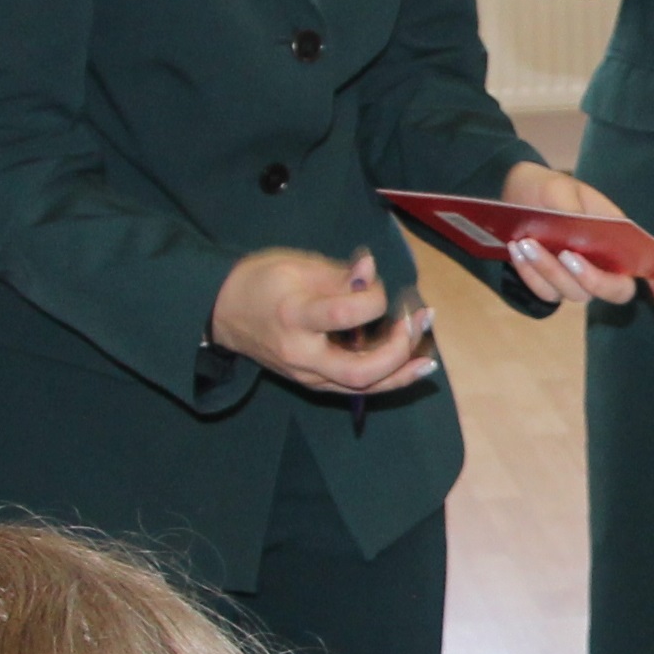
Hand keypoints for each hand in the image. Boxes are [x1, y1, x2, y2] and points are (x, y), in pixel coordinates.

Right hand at [212, 249, 439, 395]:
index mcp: (295, 316)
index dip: (373, 298)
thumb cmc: (261, 281)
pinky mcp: (315, 383)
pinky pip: (356, 388)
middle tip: (416, 322)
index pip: (344, 315)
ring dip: (401, 371)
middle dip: (397, 350)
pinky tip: (412, 367)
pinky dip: (388, 378)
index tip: (373, 281)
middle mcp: (302, 354)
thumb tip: (372, 271)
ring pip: (362, 387)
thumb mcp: (297, 265)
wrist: (224, 313)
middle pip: (358, 370)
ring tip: (428, 355)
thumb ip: (339, 274)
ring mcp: (308, 375)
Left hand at [495, 161, 653, 312]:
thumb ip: (575, 213)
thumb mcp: (562, 191)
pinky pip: (546, 293)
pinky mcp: (552, 286)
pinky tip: (517, 249)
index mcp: (618, 239)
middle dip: (592, 278)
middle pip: (614, 291)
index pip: (647, 266)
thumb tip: (582, 237)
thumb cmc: (550, 189)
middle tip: (568, 255)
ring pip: (575, 293)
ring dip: (549, 269)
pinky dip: (531, 274)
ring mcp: (578, 279)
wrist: (516, 191)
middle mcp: (603, 264)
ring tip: (528, 242)